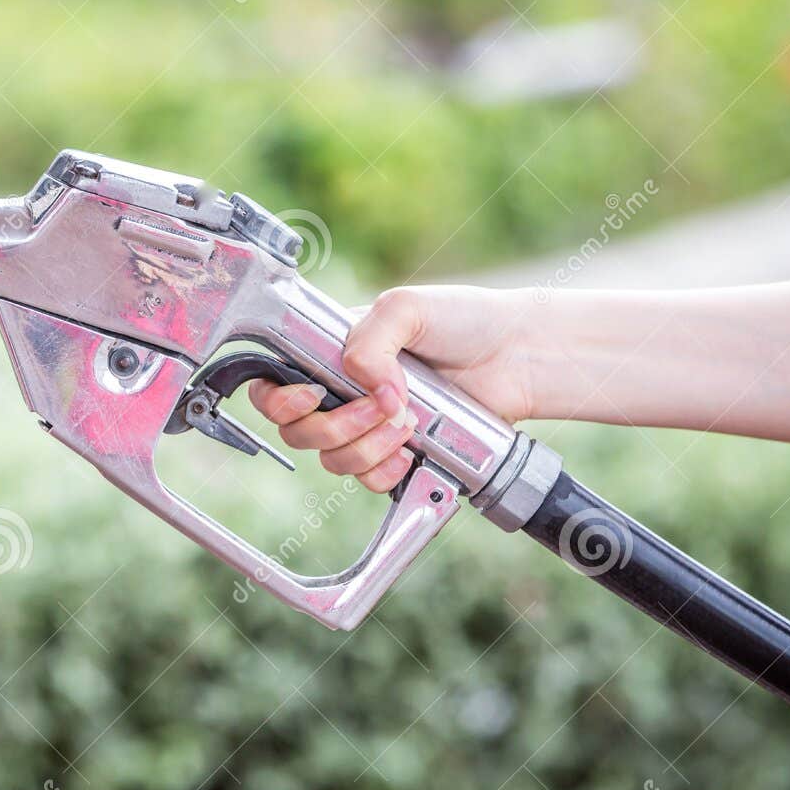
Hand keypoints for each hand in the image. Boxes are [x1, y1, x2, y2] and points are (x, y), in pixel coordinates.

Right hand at [247, 286, 533, 491]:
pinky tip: (411, 452)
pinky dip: (385, 472)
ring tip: (409, 422)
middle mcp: (341, 392)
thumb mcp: (405, 308)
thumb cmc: (464, 319)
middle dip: (338, 425)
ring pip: (333, 460)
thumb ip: (368, 342)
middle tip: (383, 406)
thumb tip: (361, 388)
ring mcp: (367, 427)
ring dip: (367, 447)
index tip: (315, 394)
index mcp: (329, 353)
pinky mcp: (397, 455)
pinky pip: (368, 481)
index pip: (271, 386)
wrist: (518, 356)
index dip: (280, 401)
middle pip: (298, 432)